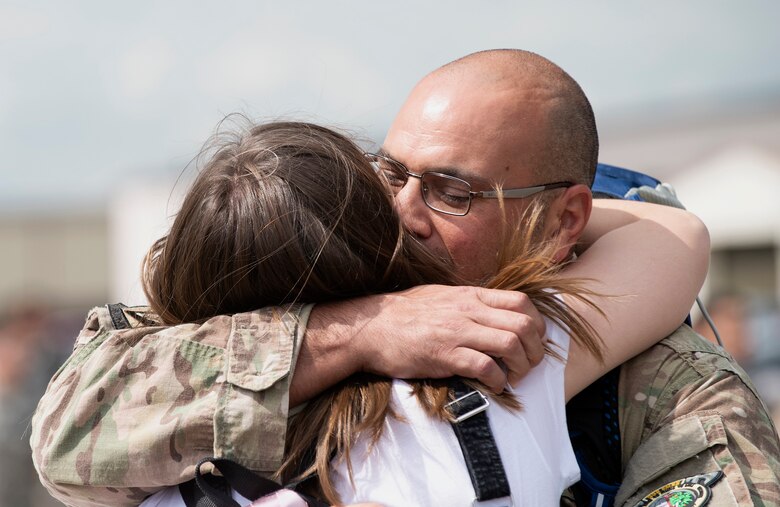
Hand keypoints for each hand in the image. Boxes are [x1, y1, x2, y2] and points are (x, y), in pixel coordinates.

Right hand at [295, 285, 544, 401]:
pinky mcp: (445, 356)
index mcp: (469, 295)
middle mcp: (468, 310)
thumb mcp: (440, 296)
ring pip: (511, 344)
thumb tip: (491, 311)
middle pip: (524, 324)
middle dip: (536, 349)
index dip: (537, 323)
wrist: (370, 328)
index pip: (521, 301)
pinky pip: (486, 367)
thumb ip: (467, 302)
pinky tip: (494, 386)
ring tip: (515, 377)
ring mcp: (457, 332)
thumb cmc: (402, 314)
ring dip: (522, 366)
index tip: (533, 340)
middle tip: (529, 364)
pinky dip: (498, 380)